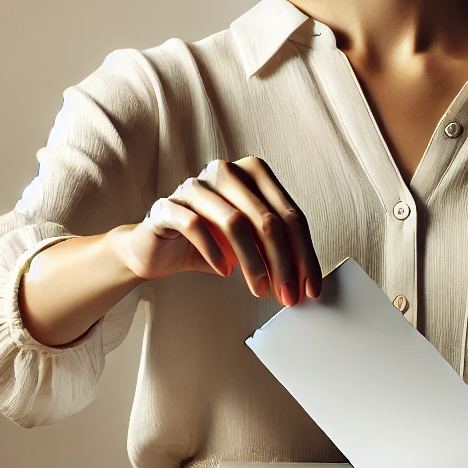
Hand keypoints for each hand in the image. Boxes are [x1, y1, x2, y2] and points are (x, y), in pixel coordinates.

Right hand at [108, 157, 322, 305]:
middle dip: (283, 263)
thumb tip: (306, 280)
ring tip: (259, 288)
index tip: (310, 287)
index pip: (290, 214)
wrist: (157, 249)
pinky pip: (194, 225)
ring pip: (235, 222)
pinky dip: (214, 252)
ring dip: (253, 262)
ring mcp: (194, 186)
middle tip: (288, 295)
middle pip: (268, 219)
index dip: (304, 254)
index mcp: (252, 173)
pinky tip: (223, 271)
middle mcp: (225, 172)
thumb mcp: (251, 245)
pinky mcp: (167, 206)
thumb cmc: (210, 243)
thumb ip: (277, 251)